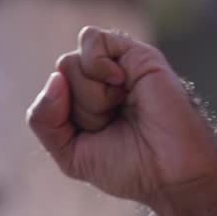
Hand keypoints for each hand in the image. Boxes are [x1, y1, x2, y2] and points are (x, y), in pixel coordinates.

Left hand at [26, 26, 216, 213]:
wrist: (172, 174)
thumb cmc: (127, 167)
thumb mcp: (69, 152)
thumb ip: (44, 119)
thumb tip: (54, 78)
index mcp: (84, 101)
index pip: (51, 90)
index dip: (60, 117)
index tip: (93, 136)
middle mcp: (100, 80)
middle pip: (59, 75)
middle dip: (78, 109)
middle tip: (111, 124)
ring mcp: (118, 65)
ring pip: (69, 62)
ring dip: (89, 95)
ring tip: (121, 108)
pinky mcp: (138, 55)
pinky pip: (92, 40)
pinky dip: (96, 64)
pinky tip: (120, 83)